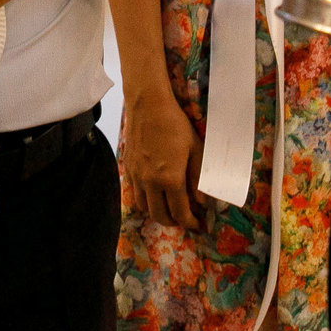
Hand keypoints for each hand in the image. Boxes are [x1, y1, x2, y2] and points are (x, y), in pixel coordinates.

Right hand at [121, 81, 204, 229]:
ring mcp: (136, 176)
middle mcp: (150, 182)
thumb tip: (202, 201)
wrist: (148, 106)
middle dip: (173, 223)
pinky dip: (145, 200)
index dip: (190, 223)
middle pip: (159, 216)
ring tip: (168, 208)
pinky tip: (154, 192)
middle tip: (184, 219)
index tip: (198, 225)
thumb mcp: (195, 150)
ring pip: (144, 207)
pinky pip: (135, 192)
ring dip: (157, 213)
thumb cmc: (176, 125)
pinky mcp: (128, 168)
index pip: (180, 212)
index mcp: (170, 179)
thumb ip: (199, 178)